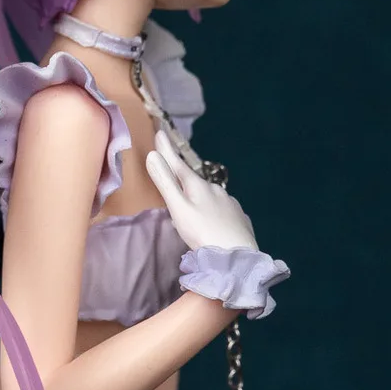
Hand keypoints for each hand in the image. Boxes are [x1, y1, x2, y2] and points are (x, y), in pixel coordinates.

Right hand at [143, 129, 257, 251]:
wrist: (237, 256)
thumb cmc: (203, 233)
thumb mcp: (179, 208)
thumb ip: (166, 183)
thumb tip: (152, 155)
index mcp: (198, 186)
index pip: (178, 164)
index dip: (167, 151)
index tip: (160, 133)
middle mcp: (215, 189)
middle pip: (194, 181)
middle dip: (183, 179)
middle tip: (173, 179)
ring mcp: (229, 203)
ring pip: (209, 196)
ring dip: (198, 198)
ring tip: (192, 209)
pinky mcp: (238, 217)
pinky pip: (221, 209)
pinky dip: (212, 210)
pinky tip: (212, 221)